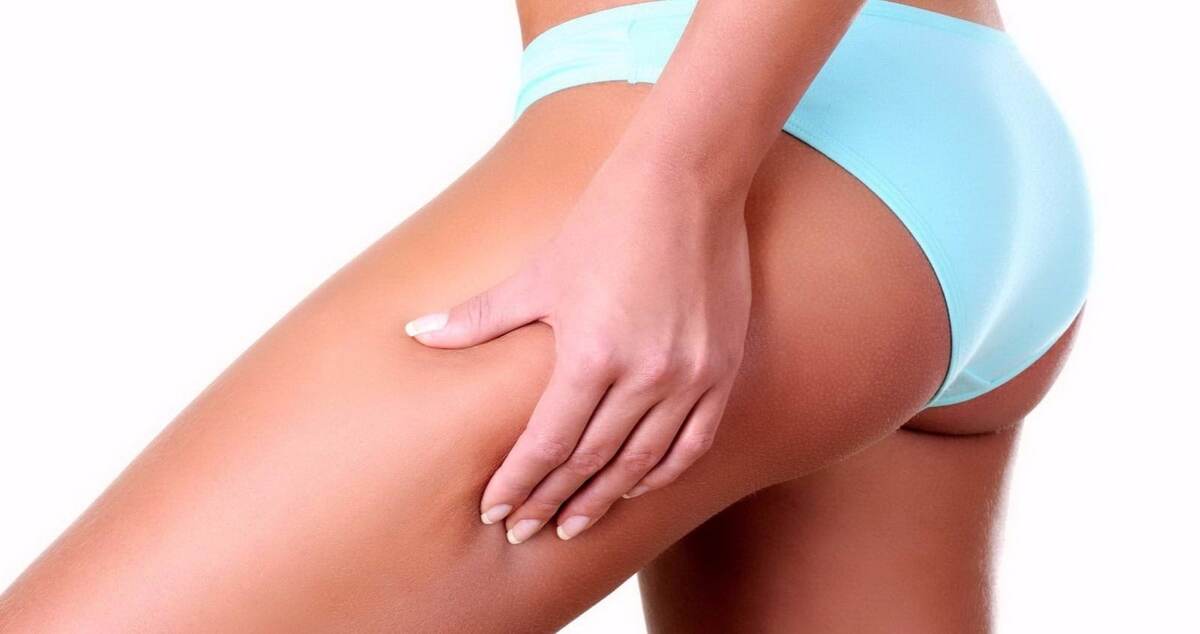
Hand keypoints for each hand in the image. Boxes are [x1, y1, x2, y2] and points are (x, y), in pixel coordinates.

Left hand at [404, 155, 751, 543]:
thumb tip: (418, 335)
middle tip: (526, 531)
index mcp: (590, 353)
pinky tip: (635, 489)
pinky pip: (692, 443)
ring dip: (603, 498)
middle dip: (552, 501)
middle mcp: (643, 375)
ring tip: (573, 525)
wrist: (686, 183)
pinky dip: (661, 473)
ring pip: (640, 462)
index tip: (496, 511)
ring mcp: (688, 376)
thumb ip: (479, 317)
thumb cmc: (604, 224)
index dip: (519, 482)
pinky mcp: (720, 370)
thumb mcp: (538, 274)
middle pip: (589, 461)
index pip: (547, 443)